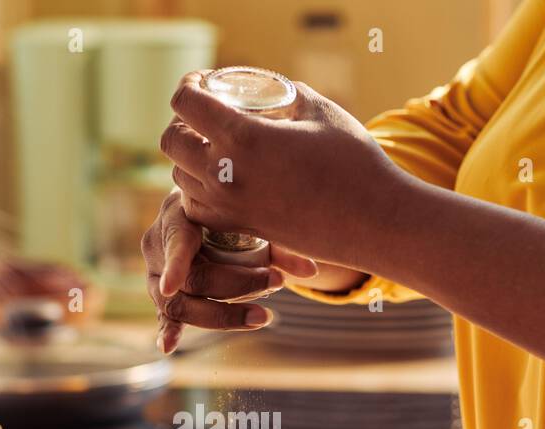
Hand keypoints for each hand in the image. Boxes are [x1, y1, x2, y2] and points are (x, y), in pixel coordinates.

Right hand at [141, 189, 316, 352]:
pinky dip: (168, 332)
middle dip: (237, 286)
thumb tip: (311, 271)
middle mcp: (159, 248)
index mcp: (177, 217)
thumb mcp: (247, 221)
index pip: (176, 243)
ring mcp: (158, 276)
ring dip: (225, 315)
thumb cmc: (224, 213)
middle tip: (276, 283)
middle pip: (194, 279)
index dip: (175, 264)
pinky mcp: (165, 298)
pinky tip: (169, 347)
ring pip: (183, 304)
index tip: (172, 286)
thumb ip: (277, 245)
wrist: (199, 214)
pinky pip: (166, 317)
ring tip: (263, 317)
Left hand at [160, 72, 401, 267]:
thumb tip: (271, 92)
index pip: (185, 103)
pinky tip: (222, 179)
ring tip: (215, 147)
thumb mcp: (319, 110)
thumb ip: (285, 94)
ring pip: (178, 177)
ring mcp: (229, 207)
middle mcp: (226, 175)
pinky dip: (199, 191)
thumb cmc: (355, 163)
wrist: (374, 222)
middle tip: (205, 116)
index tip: (203, 83)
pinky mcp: (239, 229)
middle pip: (170, 142)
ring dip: (189, 158)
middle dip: (182, 122)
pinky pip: (196, 208)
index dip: (188, 86)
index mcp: (244, 138)